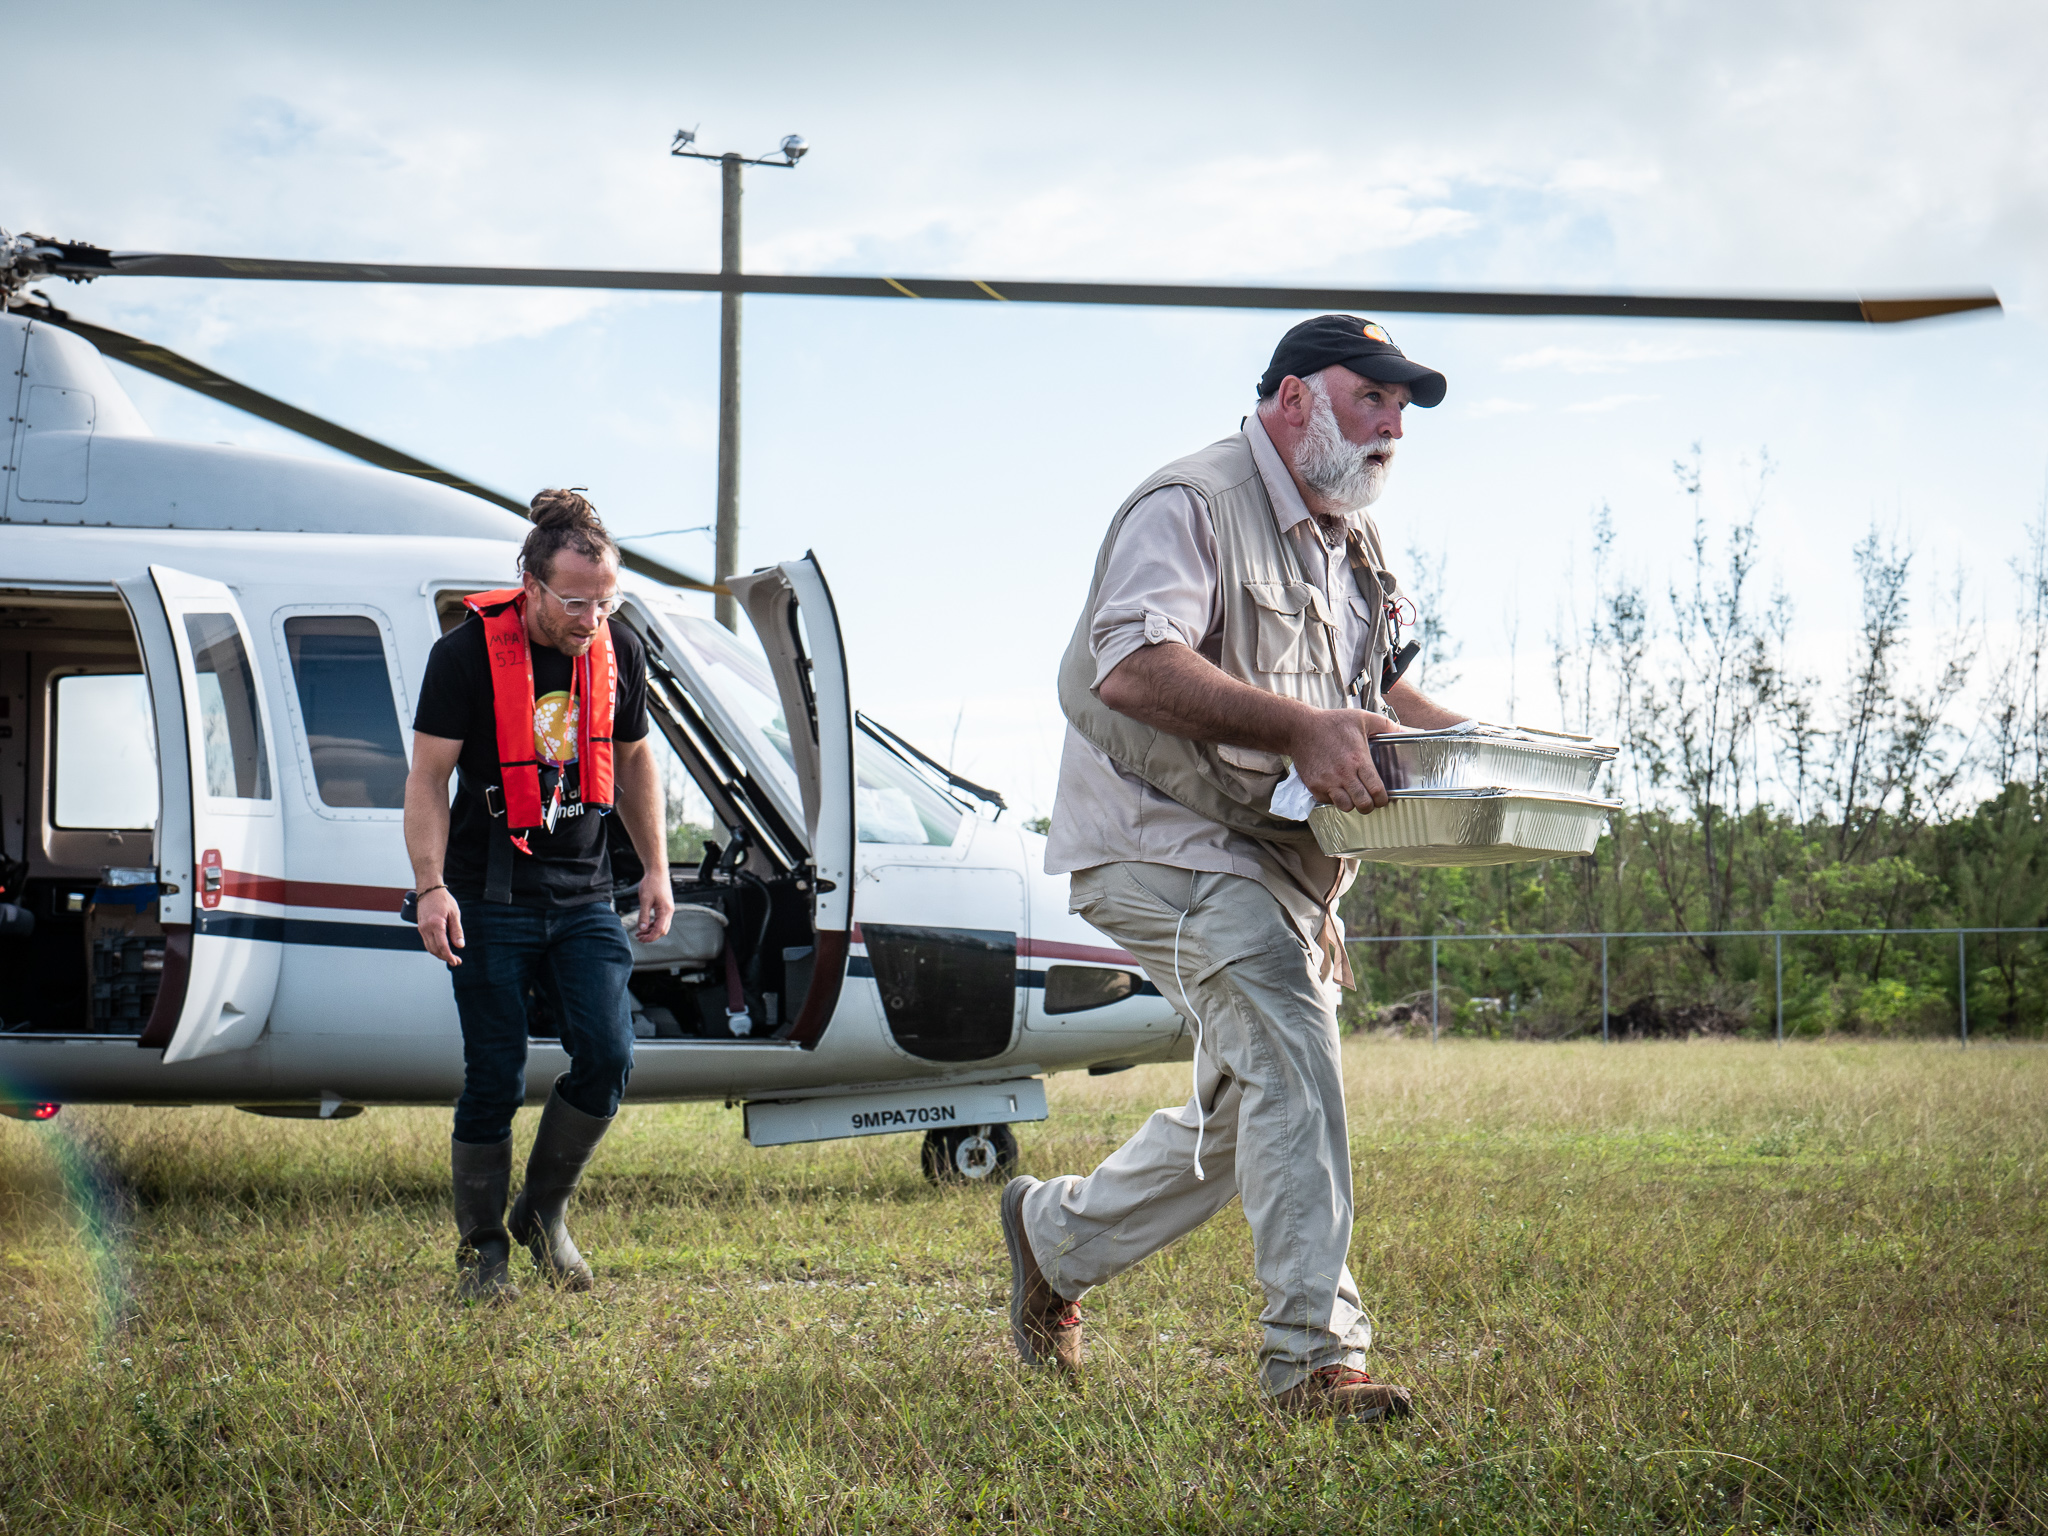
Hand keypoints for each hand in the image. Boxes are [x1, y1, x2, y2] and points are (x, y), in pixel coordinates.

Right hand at [417, 887, 464, 965]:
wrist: (429, 890)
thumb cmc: (443, 900)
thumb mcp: (454, 913)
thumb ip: (457, 930)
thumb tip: (460, 946)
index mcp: (435, 924)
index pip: (442, 946)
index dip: (449, 956)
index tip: (456, 961)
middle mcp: (426, 928)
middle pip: (434, 949)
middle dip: (445, 957)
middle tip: (456, 961)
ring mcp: (421, 928)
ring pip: (429, 947)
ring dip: (439, 954)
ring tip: (451, 957)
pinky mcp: (420, 927)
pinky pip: (427, 942)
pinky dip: (434, 948)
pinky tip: (443, 949)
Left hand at [634, 870, 674, 942]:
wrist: (657, 871)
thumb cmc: (652, 883)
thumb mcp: (645, 900)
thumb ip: (644, 915)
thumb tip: (642, 929)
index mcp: (666, 910)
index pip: (659, 930)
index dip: (650, 937)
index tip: (641, 939)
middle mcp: (669, 911)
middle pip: (662, 930)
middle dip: (651, 936)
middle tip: (639, 938)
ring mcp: (668, 909)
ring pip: (662, 926)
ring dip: (652, 931)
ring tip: (640, 933)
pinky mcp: (665, 906)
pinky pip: (661, 920)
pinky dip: (653, 924)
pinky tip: (645, 925)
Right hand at [1288, 708, 1402, 813]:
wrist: (1300, 728)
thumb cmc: (1332, 723)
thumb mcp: (1362, 718)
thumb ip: (1387, 725)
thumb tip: (1410, 731)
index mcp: (1358, 759)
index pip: (1377, 790)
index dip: (1383, 799)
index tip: (1383, 797)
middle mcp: (1343, 774)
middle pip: (1363, 804)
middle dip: (1370, 805)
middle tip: (1370, 800)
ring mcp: (1327, 782)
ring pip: (1346, 807)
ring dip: (1353, 804)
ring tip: (1354, 796)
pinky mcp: (1314, 786)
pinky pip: (1329, 802)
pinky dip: (1335, 800)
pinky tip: (1338, 789)